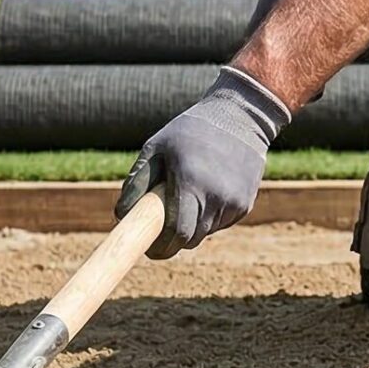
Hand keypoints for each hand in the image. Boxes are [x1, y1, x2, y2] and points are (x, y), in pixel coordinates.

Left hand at [117, 68, 290, 257]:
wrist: (241, 116)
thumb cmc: (190, 130)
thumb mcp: (157, 146)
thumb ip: (138, 181)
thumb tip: (122, 214)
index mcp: (190, 181)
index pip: (176, 233)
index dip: (161, 247)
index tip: (149, 251)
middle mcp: (215, 196)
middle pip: (190, 239)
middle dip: (173, 240)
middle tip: (161, 230)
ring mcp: (234, 202)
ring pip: (205, 232)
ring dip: (191, 225)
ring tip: (187, 196)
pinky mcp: (246, 204)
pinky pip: (220, 223)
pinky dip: (208, 216)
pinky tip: (208, 190)